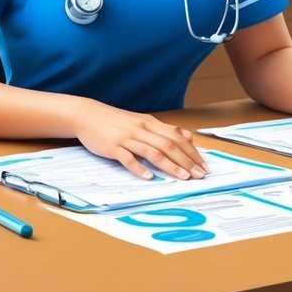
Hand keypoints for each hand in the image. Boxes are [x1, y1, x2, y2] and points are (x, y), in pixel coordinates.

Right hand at [70, 101, 208, 180]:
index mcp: (150, 123)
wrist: (87, 115)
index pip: (177, 137)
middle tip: (199, 175)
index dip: (192, 151)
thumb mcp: (142, 121)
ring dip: (170, 165)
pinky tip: (149, 177)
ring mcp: (127, 137)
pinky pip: (128, 157)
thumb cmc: (115, 121)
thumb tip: (187, 136)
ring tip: (183, 177)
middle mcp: (142, 129)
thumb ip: (164, 130)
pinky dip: (139, 168)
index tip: (203, 165)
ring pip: (153, 151)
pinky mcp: (113, 146)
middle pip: (169, 145)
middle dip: (187, 161)